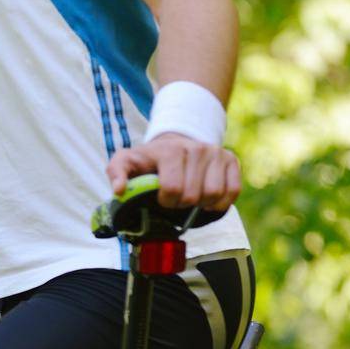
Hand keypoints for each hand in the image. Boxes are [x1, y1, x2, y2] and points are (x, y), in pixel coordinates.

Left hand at [106, 132, 240, 211]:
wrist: (175, 144)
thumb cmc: (151, 160)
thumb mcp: (128, 162)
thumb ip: (116, 172)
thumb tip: (119, 191)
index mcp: (170, 151)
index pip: (173, 189)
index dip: (166, 201)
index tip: (161, 197)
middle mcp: (196, 148)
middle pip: (194, 195)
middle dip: (183, 204)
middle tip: (177, 198)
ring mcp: (216, 153)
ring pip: (214, 194)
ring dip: (201, 204)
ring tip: (191, 197)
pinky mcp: (231, 160)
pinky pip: (233, 191)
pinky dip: (221, 202)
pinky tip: (208, 198)